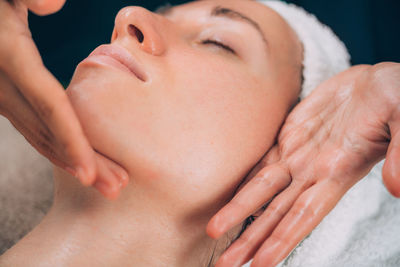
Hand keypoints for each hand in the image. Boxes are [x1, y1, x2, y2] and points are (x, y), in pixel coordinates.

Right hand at [0, 0, 128, 199]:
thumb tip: (53, 3)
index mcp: (10, 55)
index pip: (49, 106)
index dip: (71, 141)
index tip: (90, 173)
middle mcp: (3, 83)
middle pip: (51, 131)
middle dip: (84, 163)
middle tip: (114, 187)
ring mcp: (1, 94)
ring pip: (42, 136)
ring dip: (74, 161)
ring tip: (107, 182)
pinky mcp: (7, 98)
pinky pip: (34, 129)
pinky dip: (58, 148)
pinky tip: (78, 162)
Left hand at [207, 62, 399, 265]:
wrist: (374, 82)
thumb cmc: (395, 97)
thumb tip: (397, 188)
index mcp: (338, 172)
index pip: (303, 215)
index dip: (282, 240)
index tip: (260, 264)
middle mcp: (313, 171)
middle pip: (275, 212)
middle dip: (251, 238)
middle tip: (225, 263)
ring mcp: (298, 155)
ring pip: (262, 190)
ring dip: (238, 213)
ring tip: (215, 233)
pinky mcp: (288, 136)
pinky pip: (261, 161)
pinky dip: (244, 180)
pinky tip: (229, 196)